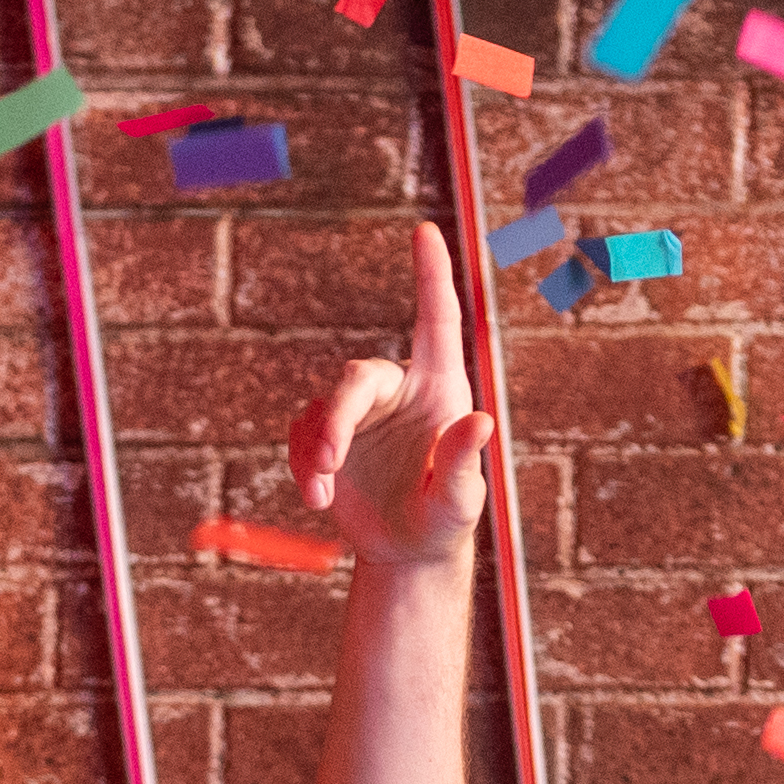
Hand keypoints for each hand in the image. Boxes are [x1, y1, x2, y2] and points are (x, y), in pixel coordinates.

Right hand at [285, 229, 498, 576]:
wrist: (406, 552)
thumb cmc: (444, 523)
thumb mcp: (460, 501)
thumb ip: (464, 462)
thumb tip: (481, 422)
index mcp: (440, 389)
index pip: (436, 321)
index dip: (431, 276)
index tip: (425, 231)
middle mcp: (399, 390)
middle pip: (357, 378)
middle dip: (338, 418)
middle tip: (328, 459)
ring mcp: (361, 412)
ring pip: (324, 409)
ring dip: (316, 451)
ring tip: (319, 495)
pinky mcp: (329, 436)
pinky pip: (302, 435)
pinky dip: (303, 466)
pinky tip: (317, 499)